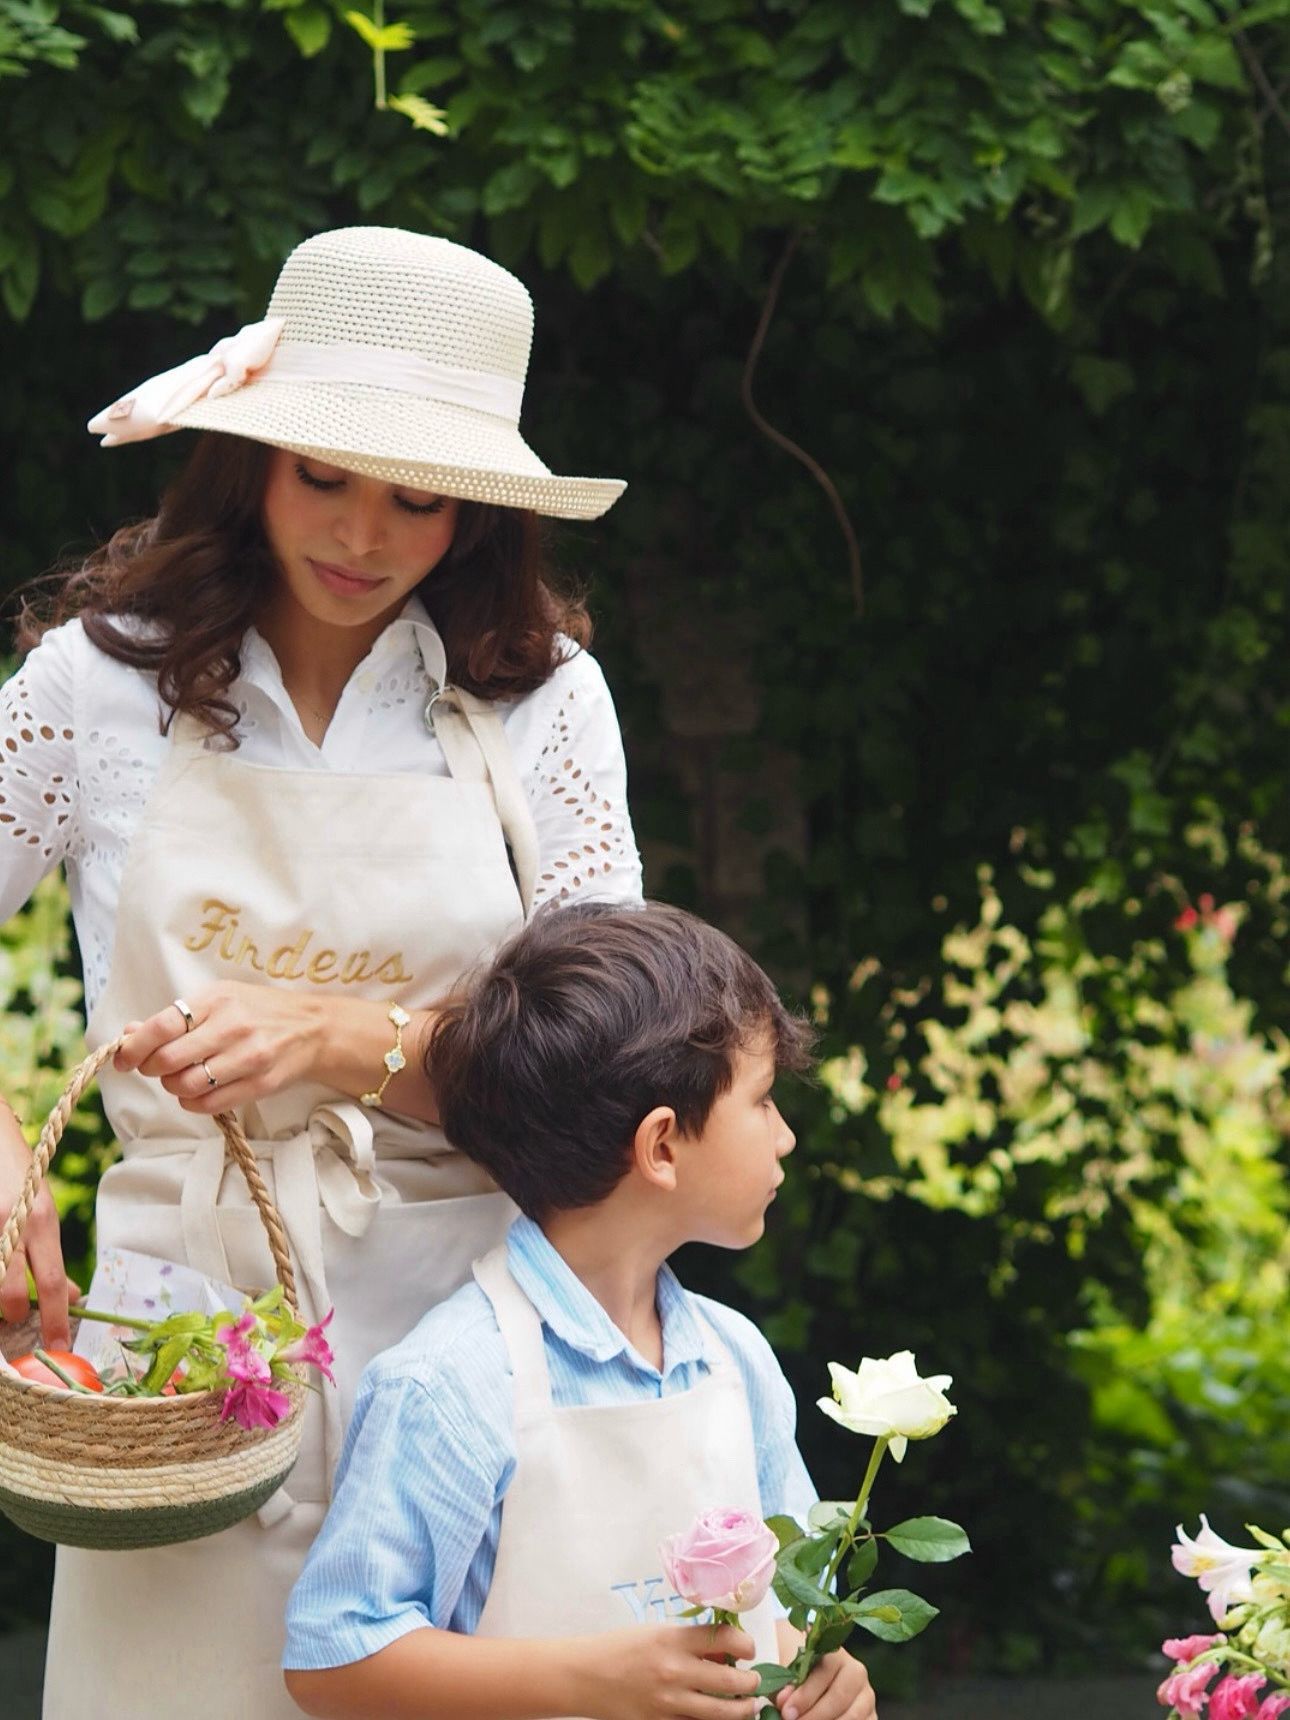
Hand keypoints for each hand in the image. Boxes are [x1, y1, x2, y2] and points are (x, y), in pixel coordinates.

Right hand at [0, 1110, 78, 1346]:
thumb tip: (72, 1296)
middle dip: (13, 1313)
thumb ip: (52, 1256)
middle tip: (14, 1320)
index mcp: (41, 1222)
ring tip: (3, 1297)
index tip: (59, 1347)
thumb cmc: (20, 1177)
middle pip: (12, 1290)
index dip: (57, 1319)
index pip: (54, 1280)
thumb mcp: (44, 1212)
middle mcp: (13, 1224)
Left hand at [113, 984, 326, 1114]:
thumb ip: (176, 1017)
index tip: (124, 1058)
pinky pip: (209, 1104)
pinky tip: (198, 1093)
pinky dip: (192, 1103)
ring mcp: (248, 1057)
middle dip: (152, 1069)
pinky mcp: (259, 1084)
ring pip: (186, 1086)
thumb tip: (129, 1033)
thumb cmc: (258, 1011)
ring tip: (182, 1078)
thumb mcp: (219, 999)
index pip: (162, 1026)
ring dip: (174, 1087)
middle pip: (169, 1060)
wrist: (313, 1029)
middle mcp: (232, 1027)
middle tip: (157, 1068)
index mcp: (218, 999)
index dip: (135, 1046)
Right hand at [578, 1622, 762, 1719]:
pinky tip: (717, 1716)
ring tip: (747, 1705)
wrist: (585, 1677)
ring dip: (742, 1709)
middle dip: (751, 1682)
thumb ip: (691, 1643)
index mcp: (673, 1640)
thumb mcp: (657, 1634)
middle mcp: (674, 1671)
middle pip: (731, 1680)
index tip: (748, 1649)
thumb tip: (725, 1651)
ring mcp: (669, 1704)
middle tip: (754, 1681)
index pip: (725, 1639)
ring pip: (723, 1713)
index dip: (746, 1644)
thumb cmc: (621, 1648)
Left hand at [776, 1649, 876, 1719]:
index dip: (805, 1694)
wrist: (816, 1683)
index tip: (787, 1711)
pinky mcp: (871, 1716)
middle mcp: (856, 1673)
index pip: (824, 1672)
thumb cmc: (800, 1676)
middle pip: (839, 1697)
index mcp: (836, 1655)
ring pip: (852, 1717)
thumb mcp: (791, 1675)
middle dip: (815, 1715)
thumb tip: (784, 1701)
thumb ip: (787, 1685)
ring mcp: (866, 1697)